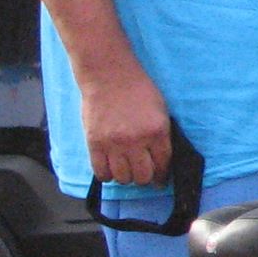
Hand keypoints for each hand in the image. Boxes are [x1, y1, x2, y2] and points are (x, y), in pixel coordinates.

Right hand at [81, 58, 171, 186]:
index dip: (161, 175)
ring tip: (125, 169)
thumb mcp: (160, 111)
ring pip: (122, 178)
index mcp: (157, 131)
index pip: (163, 164)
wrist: (109, 77)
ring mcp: (114, 144)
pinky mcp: (94, 144)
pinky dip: (106, 175)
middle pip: (143, 176)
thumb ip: (161, 136)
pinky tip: (110, 168)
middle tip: (142, 174)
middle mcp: (136, 141)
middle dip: (145, 178)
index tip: (159, 179)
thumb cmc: (137, 90)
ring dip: (125, 177)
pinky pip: (101, 172)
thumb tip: (161, 159)